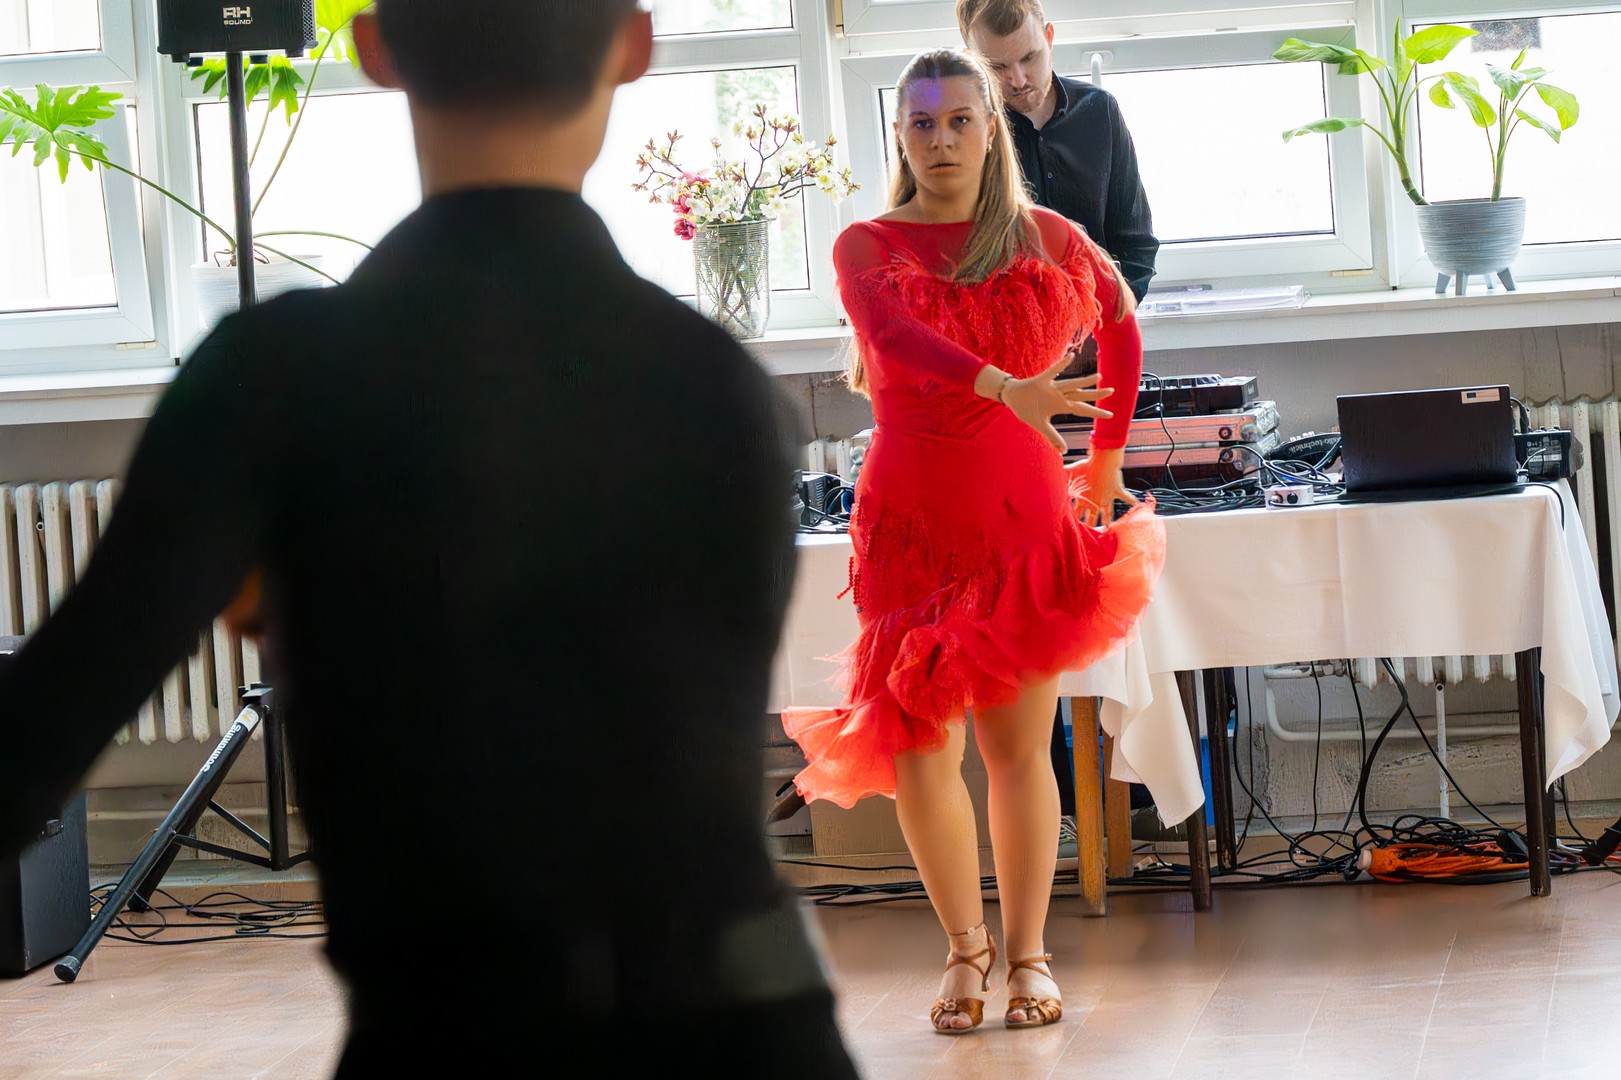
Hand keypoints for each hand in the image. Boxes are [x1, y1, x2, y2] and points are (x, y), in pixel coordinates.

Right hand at [997, 359, 1114, 453]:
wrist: (1012, 396)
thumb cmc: (1027, 409)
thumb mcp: (1041, 426)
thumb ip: (1053, 437)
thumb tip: (1064, 452)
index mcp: (1061, 406)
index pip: (1082, 409)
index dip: (1095, 412)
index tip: (1111, 415)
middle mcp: (1060, 396)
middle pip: (1081, 395)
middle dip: (1096, 395)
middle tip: (1112, 391)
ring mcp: (1051, 388)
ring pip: (1071, 384)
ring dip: (1084, 381)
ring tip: (1099, 376)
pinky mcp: (1041, 381)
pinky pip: (1052, 372)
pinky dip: (1061, 365)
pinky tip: (1071, 357)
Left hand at [1066, 448, 1137, 527]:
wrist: (1103, 462)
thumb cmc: (1086, 466)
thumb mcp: (1070, 471)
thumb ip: (1060, 473)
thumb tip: (1049, 467)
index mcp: (1083, 499)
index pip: (1076, 513)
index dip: (1074, 520)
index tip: (1073, 527)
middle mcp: (1095, 502)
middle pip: (1091, 518)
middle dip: (1090, 526)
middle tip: (1089, 535)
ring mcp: (1107, 498)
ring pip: (1107, 514)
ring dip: (1108, 521)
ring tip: (1108, 529)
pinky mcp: (1117, 492)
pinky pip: (1127, 498)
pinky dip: (1132, 502)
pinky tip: (1137, 507)